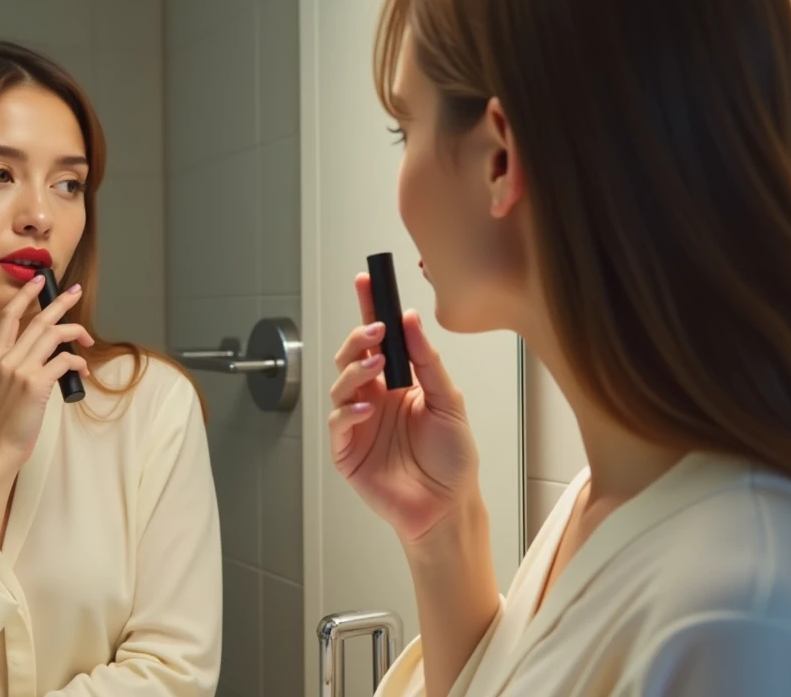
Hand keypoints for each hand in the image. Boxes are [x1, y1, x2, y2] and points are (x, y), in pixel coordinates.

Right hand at [0, 275, 92, 472]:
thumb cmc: (2, 423)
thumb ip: (15, 368)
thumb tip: (46, 358)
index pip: (7, 317)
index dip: (24, 295)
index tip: (37, 282)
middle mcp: (4, 359)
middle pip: (38, 320)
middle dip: (60, 302)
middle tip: (75, 291)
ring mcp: (19, 370)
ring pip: (53, 335)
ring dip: (76, 333)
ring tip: (88, 340)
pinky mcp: (35, 385)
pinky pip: (65, 361)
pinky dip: (78, 362)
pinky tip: (83, 372)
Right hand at [328, 273, 480, 543]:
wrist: (448, 508)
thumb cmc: (452, 461)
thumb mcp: (450, 402)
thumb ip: (428, 363)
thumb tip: (412, 323)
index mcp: (398, 384)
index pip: (377, 339)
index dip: (369, 309)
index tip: (366, 282)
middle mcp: (375, 399)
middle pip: (352, 357)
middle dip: (358, 338)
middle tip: (374, 329)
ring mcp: (359, 424)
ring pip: (341, 384)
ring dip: (355, 370)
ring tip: (377, 366)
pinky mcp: (347, 451)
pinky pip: (338, 423)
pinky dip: (349, 411)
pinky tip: (368, 408)